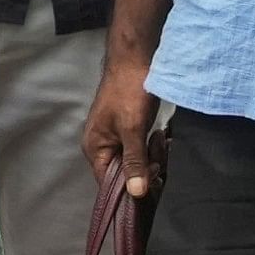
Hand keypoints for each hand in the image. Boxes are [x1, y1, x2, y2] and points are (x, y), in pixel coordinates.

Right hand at [81, 54, 156, 197]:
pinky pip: (142, 151)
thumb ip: (134, 162)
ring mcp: (116, 140)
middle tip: (158, 149)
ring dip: (153, 155)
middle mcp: (102, 147)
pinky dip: (153, 146)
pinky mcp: (129, 133)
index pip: (110, 184)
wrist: (135, 61)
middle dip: (147, 166)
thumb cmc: (128, 92)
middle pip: (126, 175)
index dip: (132, 186)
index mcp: (95, 149)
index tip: (154, 177)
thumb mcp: (132, 129)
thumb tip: (136, 193)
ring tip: (159, 137)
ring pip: (137, 163)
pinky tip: (160, 135)